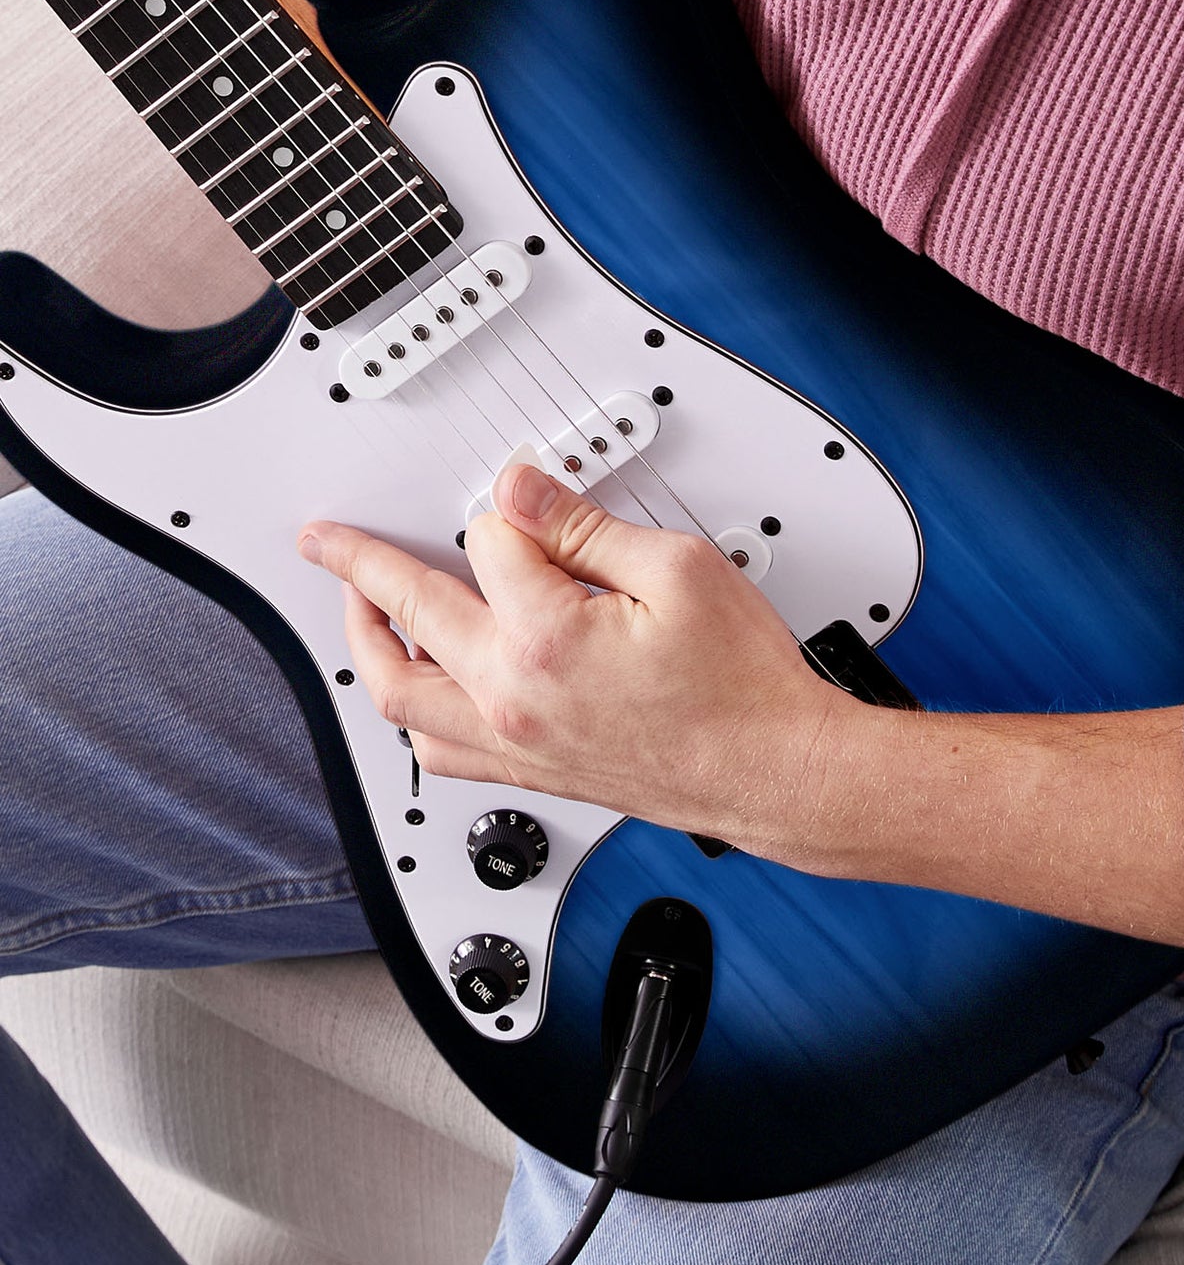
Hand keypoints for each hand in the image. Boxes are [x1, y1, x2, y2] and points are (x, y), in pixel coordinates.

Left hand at [298, 464, 847, 848]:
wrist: (774, 770)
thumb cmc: (742, 686)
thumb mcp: (678, 572)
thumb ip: (585, 526)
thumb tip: (521, 490)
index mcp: (547, 637)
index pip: (491, 542)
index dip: (516, 511)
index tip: (530, 501)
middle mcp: (514, 698)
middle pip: (408, 614)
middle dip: (360, 566)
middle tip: (328, 542)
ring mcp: (516, 744)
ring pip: (399, 696)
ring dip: (366, 646)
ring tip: (359, 608)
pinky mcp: (531, 774)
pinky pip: (436, 753)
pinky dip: (409, 716)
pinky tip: (418, 690)